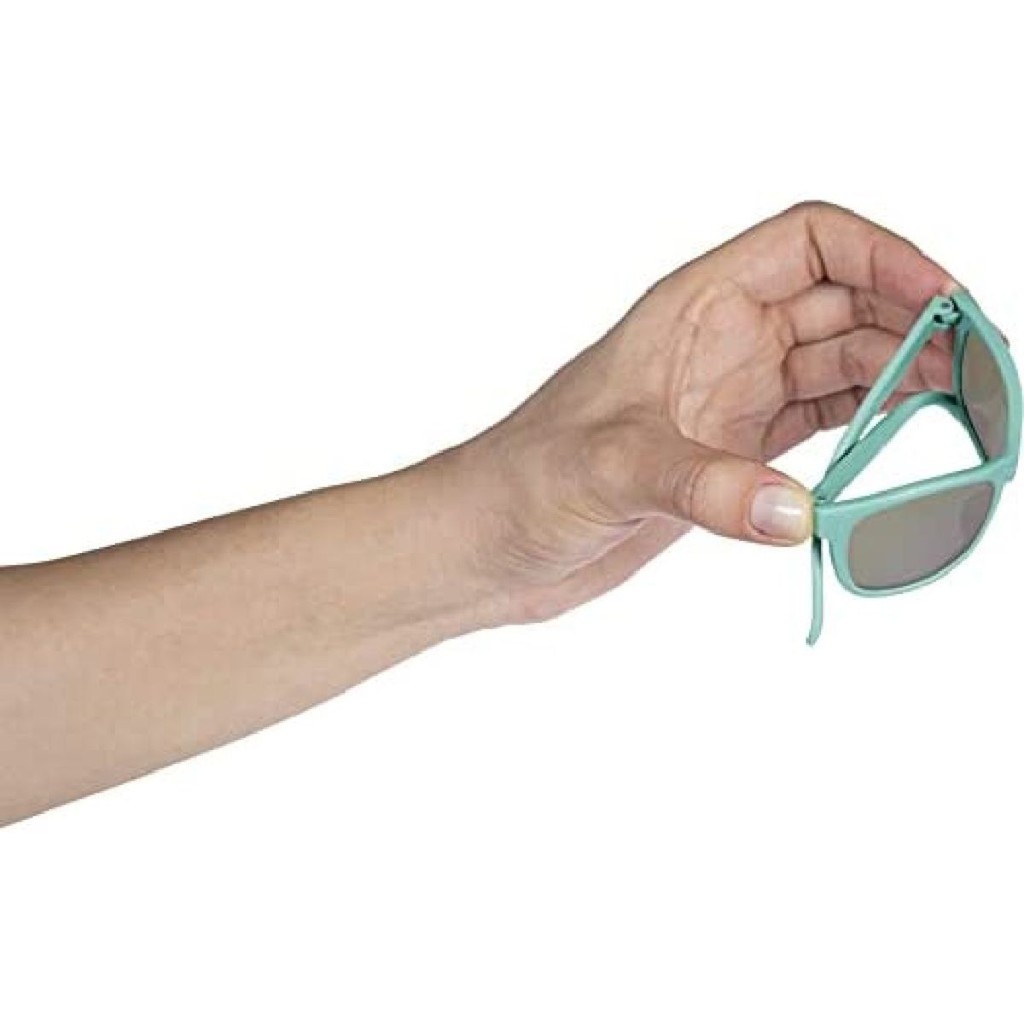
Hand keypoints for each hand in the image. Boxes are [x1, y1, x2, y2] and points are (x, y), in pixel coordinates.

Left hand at [455, 201, 959, 623]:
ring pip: (842, 365)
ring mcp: (727, 400)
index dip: (888, 256)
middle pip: (846, 303)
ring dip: (906, 378)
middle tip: (982, 372)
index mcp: (691, 308)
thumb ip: (700, 486)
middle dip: (919, 324)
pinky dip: (871, 429)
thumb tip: (794, 511)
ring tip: (968, 407)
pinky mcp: (729, 456)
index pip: (810, 242)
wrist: (487, 546)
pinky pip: (820, 424)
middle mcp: (718, 343)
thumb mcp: (607, 471)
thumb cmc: (519, 484)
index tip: (950, 303)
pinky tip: (908, 441)